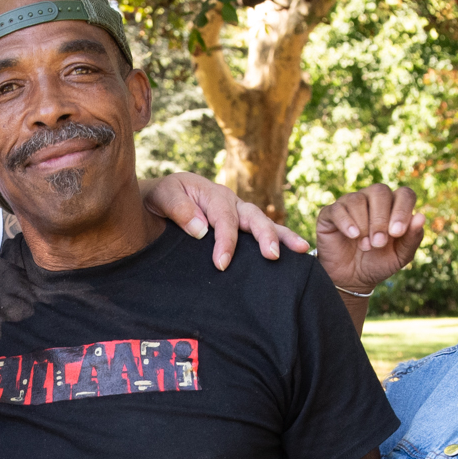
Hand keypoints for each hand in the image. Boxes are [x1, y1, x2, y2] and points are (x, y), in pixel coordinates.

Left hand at [142, 172, 310, 267]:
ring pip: (264, 221)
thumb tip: (201, 230)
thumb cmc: (159, 199)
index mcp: (212, 193)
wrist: (155, 200)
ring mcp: (238, 212)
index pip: (224, 219)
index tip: (221, 264)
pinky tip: (296, 254)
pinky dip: (280, 238)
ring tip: (302, 249)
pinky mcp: (241, 224)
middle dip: (265, 236)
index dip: (225, 242)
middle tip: (272, 255)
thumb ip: (178, 209)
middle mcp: (230, 201)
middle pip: (253, 217)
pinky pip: (261, 229)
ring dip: (282, 236)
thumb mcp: (162, 197)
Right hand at [315, 184, 425, 292]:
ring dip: (364, 224)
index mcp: (394, 206)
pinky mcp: (331, 214)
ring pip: (358, 199)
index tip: (397, 233)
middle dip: (381, 218)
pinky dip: (346, 222)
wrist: (352, 279)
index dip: (402, 209)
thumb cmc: (379, 263)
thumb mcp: (400, 256)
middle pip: (380, 191)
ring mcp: (350, 204)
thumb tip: (421, 216)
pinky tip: (353, 236)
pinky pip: (338, 208)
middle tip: (379, 243)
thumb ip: (412, 238)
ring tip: (365, 246)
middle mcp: (372, 200)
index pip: (404, 194)